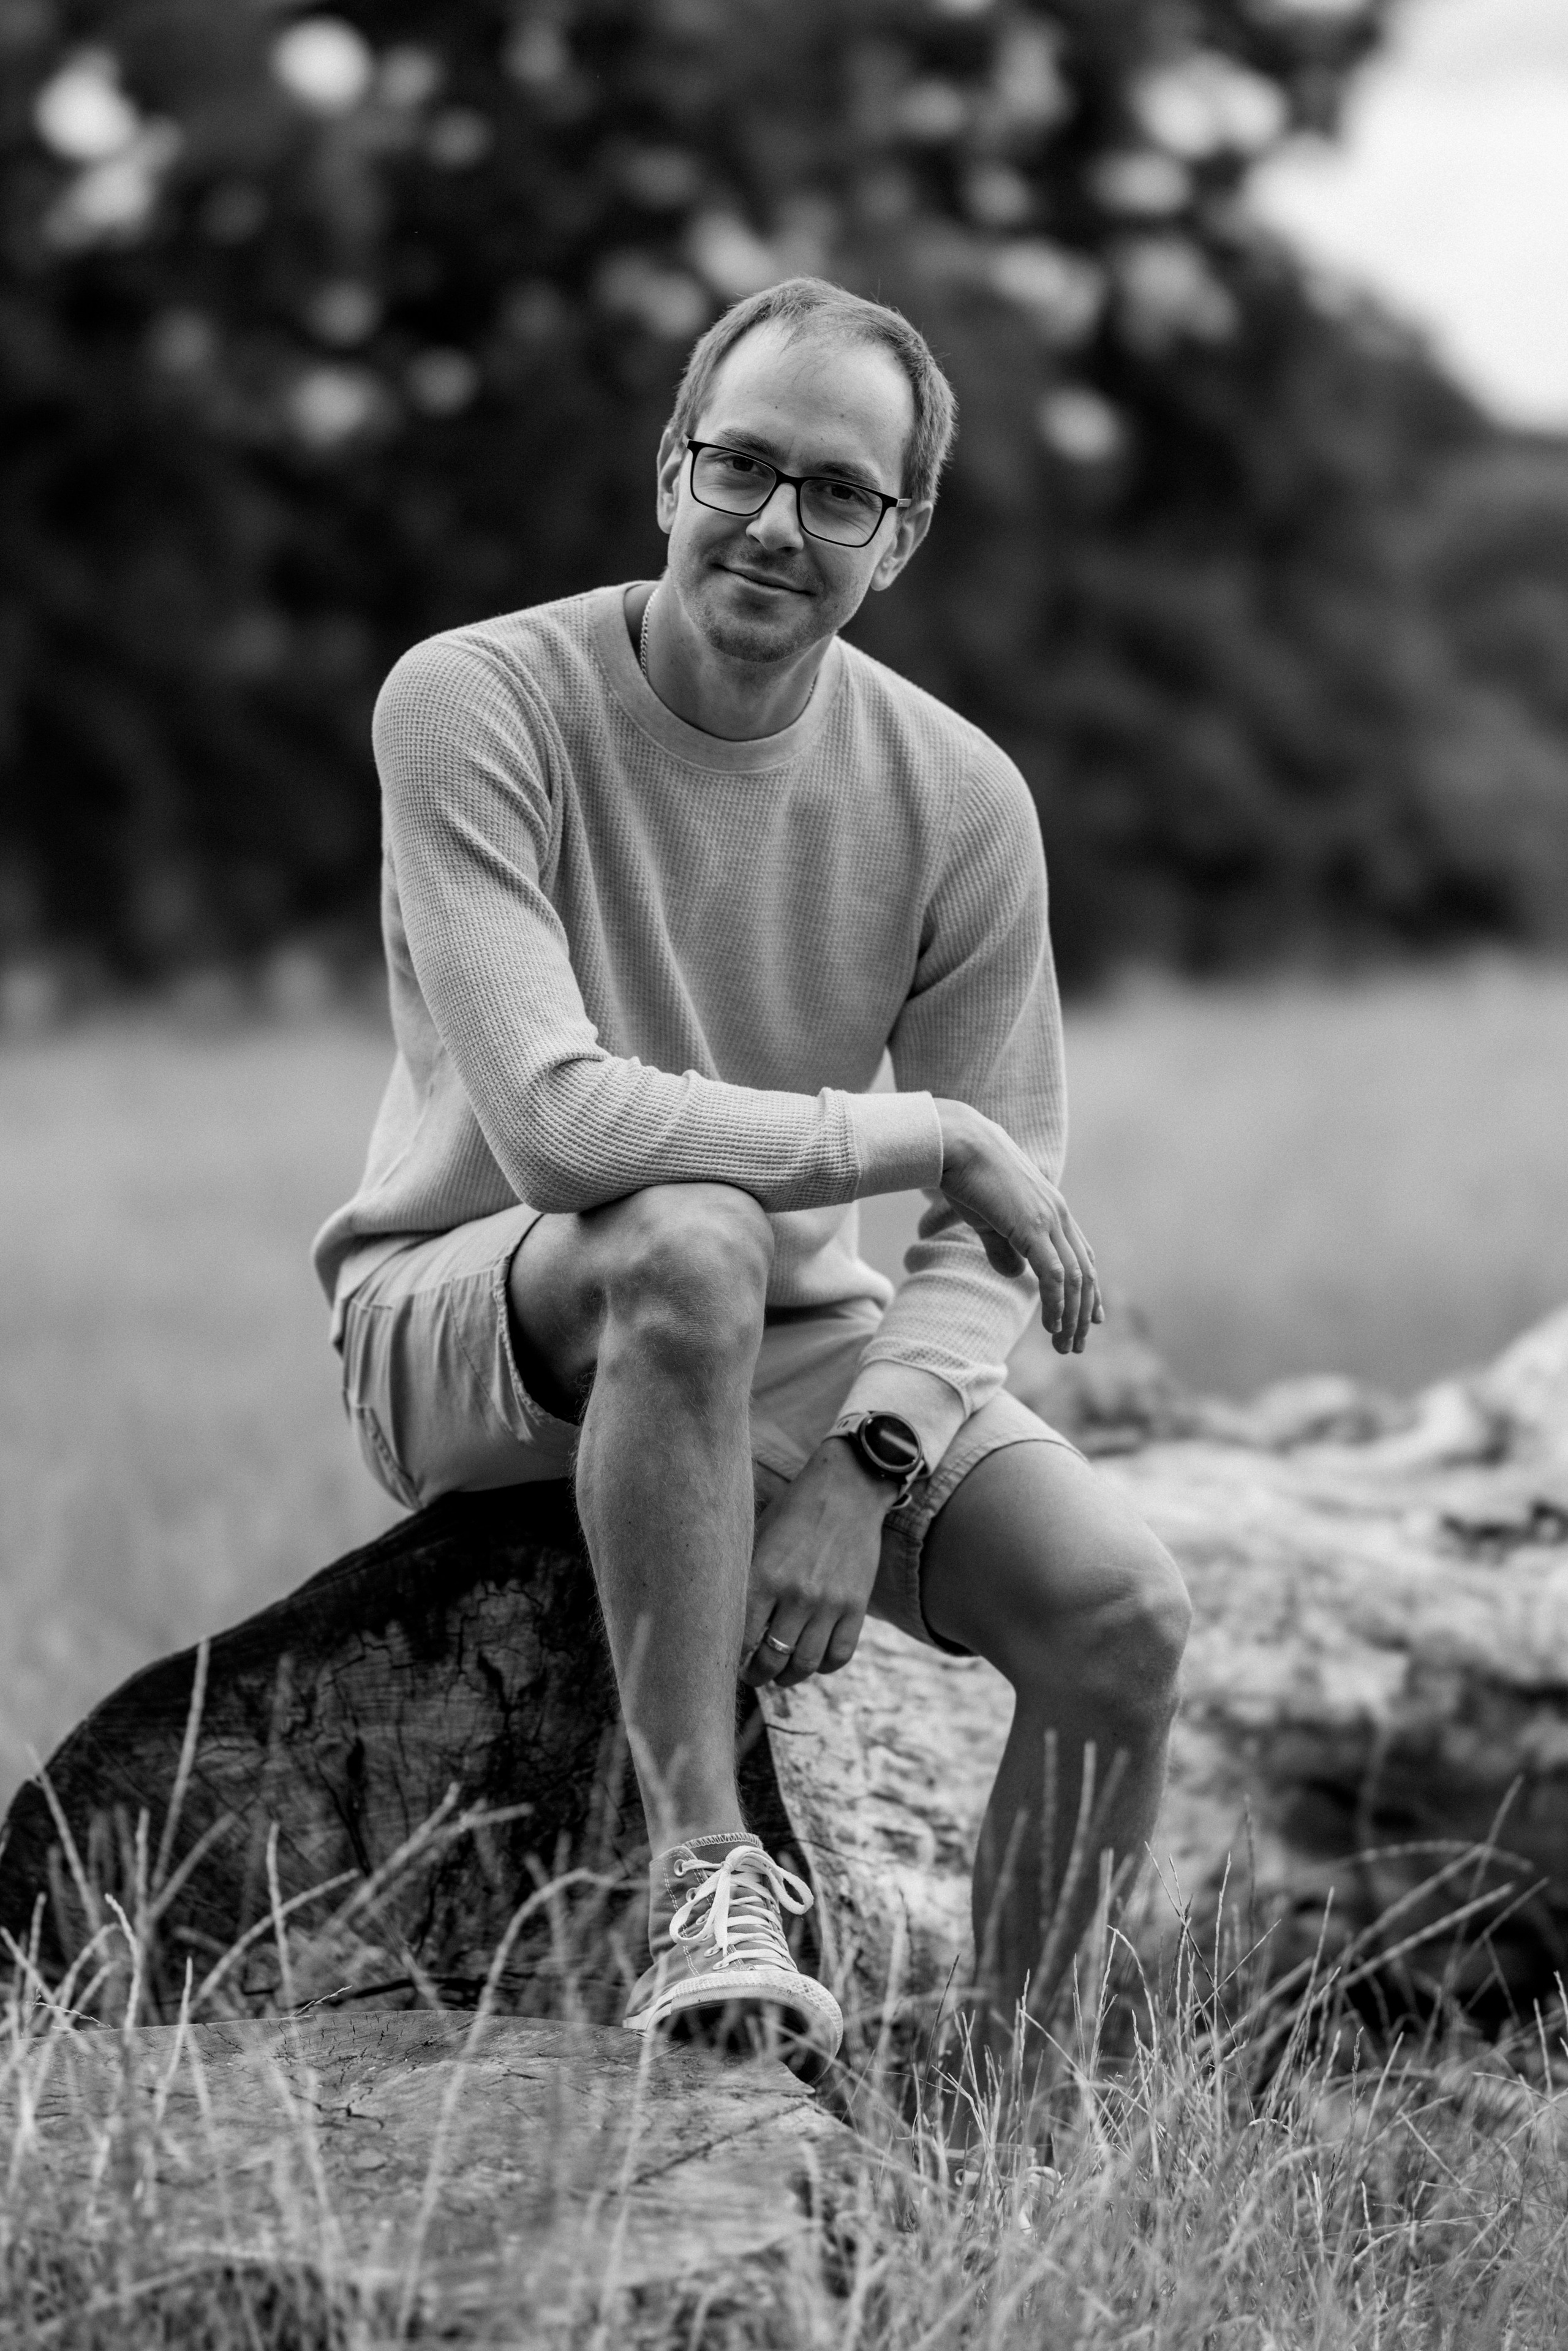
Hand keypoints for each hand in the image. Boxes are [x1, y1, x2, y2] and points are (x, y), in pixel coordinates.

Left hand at [740, 1440, 891, 1689]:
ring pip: (806, 1663)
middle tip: (752, 1675)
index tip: (727, 1662)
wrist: (848, 1488)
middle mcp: (797, 1594)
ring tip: (780, 1675)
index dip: (732, 1659)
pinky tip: (814, 1661)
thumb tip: (725, 1620)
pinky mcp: (856, 1605)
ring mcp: (830, 1602)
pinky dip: (824, 1667)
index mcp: (765, 1575)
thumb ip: (747, 1578)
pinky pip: (840, 1654)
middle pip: (772, 1659)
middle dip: (758, 1675)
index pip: (742, 1639)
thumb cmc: (794, 1510)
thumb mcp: (759, 1537)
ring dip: (789, 1677)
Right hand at [934, 1100, 1102, 1355]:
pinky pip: (1054, 1274)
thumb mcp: (987, 1220)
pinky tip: (1052, 1326)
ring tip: (1064, 1345)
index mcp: (1052, 1209)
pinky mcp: (1032, 1226)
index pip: (1082, 1256)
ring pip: (1074, 1278)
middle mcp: (1058, 1214)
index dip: (1090, 1289)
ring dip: (1073, 1316)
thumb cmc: (966, 1177)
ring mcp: (1048, 1219)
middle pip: (1085, 1273)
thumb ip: (1003, 1248)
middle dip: (1083, 1313)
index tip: (1091, 1319)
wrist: (957, 1144)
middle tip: (1076, 1345)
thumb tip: (1017, 1275)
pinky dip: (1057, 1303)